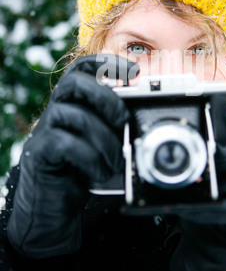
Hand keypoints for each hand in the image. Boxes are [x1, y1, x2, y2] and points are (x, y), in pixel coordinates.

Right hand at [7, 54, 137, 257]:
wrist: (53, 207)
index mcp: (74, 103)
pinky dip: (90, 158)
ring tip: (116, 160)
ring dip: (104, 139)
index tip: (134, 72)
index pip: (83, 68)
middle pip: (75, 82)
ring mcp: (45, 130)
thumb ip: (115, 130)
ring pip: (74, 115)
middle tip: (123, 120)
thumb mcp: (103, 145)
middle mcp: (57, 110)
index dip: (107, 63)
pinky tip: (100, 171)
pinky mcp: (39, 151)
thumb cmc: (82, 171)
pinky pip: (64, 143)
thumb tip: (141, 124)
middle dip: (106, 97)